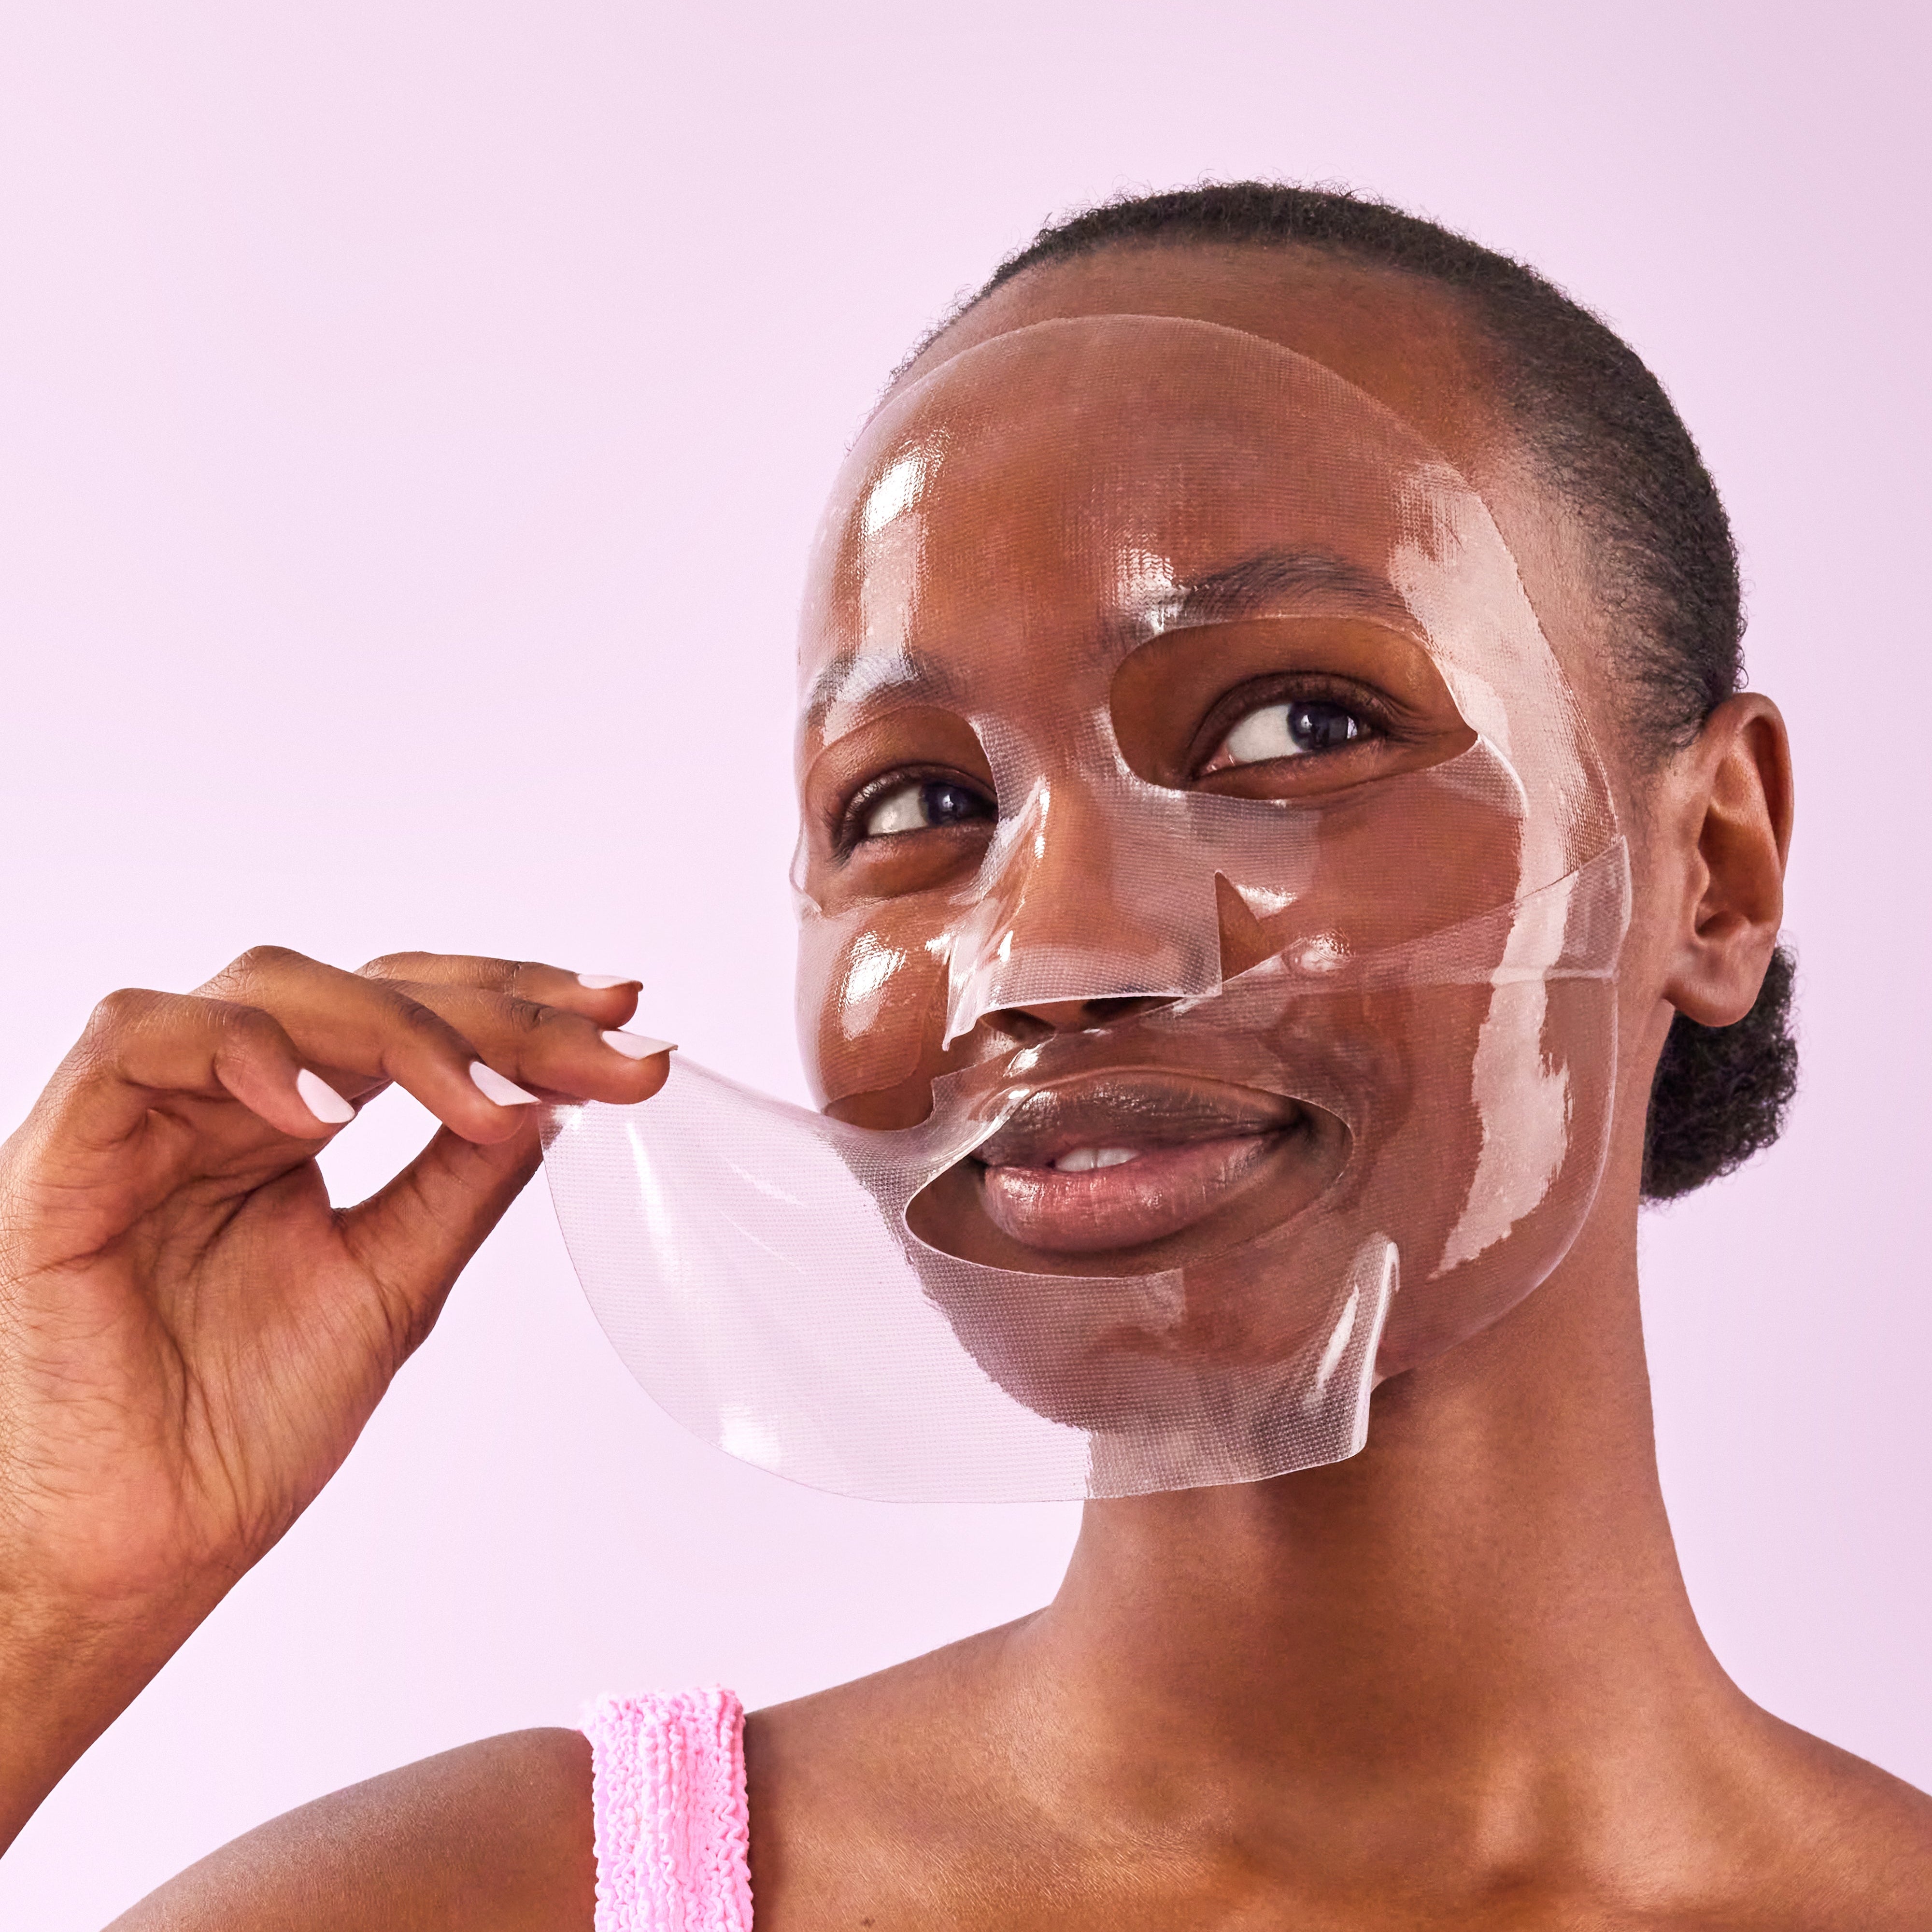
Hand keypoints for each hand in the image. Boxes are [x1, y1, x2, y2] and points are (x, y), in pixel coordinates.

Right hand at [0, 947, 668, 1843]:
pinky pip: (136, 1045)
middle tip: (602, 1029)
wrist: (144, 1547)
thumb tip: (555, 1094)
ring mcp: (144, 1117)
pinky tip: (328, 1112)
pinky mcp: (65, 1151)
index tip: (626, 1017)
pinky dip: (241, 1054)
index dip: (518, 1003)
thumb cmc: (243, 1428)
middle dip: (494, 1005)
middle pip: (363, 986)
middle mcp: (223, 1101)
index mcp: (290, 1124)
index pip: (412, 1014)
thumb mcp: (395, 1282)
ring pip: (267, 989)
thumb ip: (462, 1179)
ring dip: (392, 1024)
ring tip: (483, 1090)